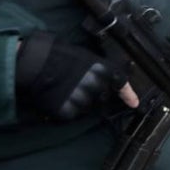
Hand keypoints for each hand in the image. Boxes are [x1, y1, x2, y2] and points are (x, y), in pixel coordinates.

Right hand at [16, 32, 131, 120]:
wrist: (35, 63)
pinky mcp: (67, 111)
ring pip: (87, 108)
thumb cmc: (58, 55)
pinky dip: (66, 109)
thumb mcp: (86, 56)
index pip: (121, 84)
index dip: (128, 95)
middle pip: (102, 98)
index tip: (134, 104)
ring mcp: (81, 99)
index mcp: (102, 70)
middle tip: (79, 87)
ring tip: (66, 90)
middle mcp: (96, 86)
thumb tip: (107, 80)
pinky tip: (58, 98)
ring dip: (80, 103)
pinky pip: (72, 114)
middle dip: (95, 96)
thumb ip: (99, 70)